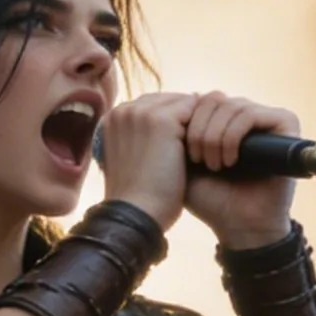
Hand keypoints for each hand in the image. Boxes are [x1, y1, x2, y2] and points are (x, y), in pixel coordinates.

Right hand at [97, 92, 195, 230]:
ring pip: (184, 104)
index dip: (174, 124)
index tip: (183, 147)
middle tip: (197, 149)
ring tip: (200, 152)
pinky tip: (201, 155)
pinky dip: (202, 130)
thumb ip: (147, 137)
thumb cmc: (138, 198)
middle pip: (170, 100)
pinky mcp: (161, 120)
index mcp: (113, 119)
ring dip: (195, 124)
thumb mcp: (135, 160)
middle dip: (185, 120)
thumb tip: (177, 124)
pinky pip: (195, 110)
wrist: (136, 215)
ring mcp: (141, 112)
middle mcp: (123, 109)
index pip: (155, 105)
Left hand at [182, 92, 297, 249]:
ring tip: (214, 165)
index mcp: (228, 121)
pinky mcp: (286, 125)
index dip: (188, 121)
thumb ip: (182, 131)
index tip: (183, 153)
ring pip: (231, 105)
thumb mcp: (186, 162)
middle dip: (200, 129)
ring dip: (215, 136)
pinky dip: (233, 135)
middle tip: (197, 159)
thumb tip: (186, 96)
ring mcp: (269, 119)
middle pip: (215, 99)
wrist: (240, 227)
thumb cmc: (212, 199)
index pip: (203, 100)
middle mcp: (250, 116)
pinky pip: (250, 114)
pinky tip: (229, 160)